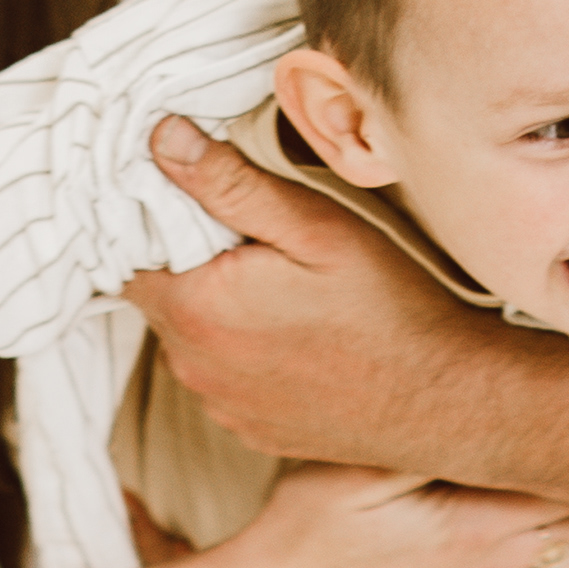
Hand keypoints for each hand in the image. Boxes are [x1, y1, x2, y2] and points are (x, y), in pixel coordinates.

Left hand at [126, 119, 516, 470]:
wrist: (442, 401)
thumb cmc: (388, 309)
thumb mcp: (314, 226)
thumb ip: (229, 184)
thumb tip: (161, 139)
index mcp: (197, 308)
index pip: (126, 254)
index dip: (151, 222)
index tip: (193, 201)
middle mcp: (194, 365)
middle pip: (158, 296)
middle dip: (188, 263)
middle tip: (249, 239)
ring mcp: (219, 403)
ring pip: (188, 339)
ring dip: (214, 310)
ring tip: (277, 289)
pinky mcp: (247, 428)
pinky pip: (221, 377)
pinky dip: (241, 353)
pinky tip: (293, 337)